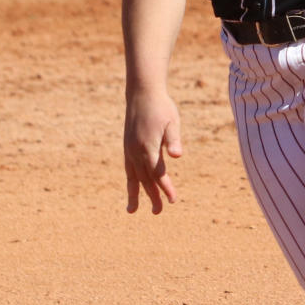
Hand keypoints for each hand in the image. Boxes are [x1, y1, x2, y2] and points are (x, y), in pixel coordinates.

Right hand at [123, 92, 183, 213]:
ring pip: (132, 177)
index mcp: (148, 147)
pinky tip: (132, 188)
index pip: (158, 174)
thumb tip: (177, 155)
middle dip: (152, 196)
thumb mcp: (172, 121)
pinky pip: (128, 169)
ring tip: (132, 210)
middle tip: (158, 211)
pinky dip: (130, 181)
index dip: (166, 188)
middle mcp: (136, 151)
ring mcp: (129, 150)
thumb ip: (174, 140)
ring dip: (135, 193)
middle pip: (145, 179)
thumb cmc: (162, 107)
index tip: (173, 200)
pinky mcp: (127, 147)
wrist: (142, 93)